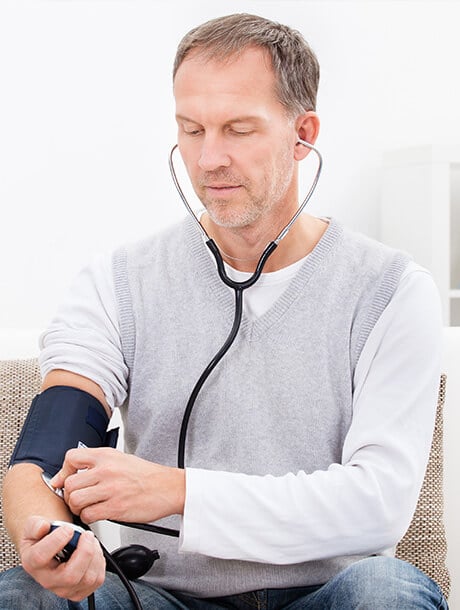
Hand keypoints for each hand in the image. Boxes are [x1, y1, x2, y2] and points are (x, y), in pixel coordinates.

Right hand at [19, 516, 104, 600]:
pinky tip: (93, 550)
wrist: (52, 545)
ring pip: (87, 578)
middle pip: (70, 576)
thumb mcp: (33, 525)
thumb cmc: (43, 537)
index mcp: (32, 563)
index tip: (68, 529)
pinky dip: (100, 561)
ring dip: (94, 554)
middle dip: (84, 552)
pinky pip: (97, 579)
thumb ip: (36, 525)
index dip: (57, 541)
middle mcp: (48, 581)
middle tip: (87, 535)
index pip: (41, 557)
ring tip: (89, 540)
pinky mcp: (80, 590)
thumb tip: (43, 527)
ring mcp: (65, 589)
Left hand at [50, 447, 184, 523]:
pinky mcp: (115, 508)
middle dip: (70, 495)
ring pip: (76, 500)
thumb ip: (98, 463)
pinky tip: (97, 514)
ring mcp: (110, 489)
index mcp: (106, 456)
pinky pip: (88, 515)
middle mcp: (106, 470)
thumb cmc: (146, 475)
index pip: (72, 458)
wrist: (168, 487)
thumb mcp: (120, 458)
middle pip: (70, 484)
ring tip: (87, 507)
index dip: (64, 471)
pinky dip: (88, 517)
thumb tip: (73, 473)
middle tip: (78, 498)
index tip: (66, 480)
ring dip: (78, 508)